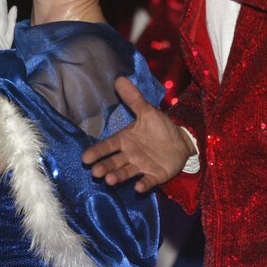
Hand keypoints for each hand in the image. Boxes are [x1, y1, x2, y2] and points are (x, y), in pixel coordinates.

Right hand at [82, 76, 195, 191]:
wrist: (181, 140)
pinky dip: (143, 185)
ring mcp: (142, 166)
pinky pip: (148, 181)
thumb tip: (120, 78)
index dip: (97, 152)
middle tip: (96, 172)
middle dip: (105, 167)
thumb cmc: (159, 127)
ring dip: (119, 177)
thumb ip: (133, 98)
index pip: (108, 146)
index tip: (85, 158)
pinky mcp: (155, 175)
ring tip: (110, 180)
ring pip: (127, 173)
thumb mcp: (147, 111)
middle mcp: (130, 155)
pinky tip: (139, 188)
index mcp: (125, 140)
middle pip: (114, 162)